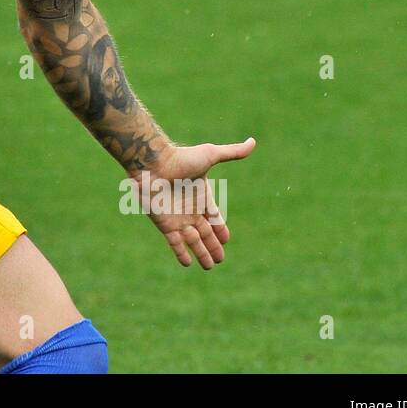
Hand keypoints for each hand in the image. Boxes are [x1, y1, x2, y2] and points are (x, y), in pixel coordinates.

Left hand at [127, 137, 255, 268]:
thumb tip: (254, 142)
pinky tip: (188, 263)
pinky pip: (174, 243)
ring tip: (209, 265)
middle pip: (205, 232)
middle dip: (213, 246)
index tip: (226, 239)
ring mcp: (177, 217)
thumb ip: (232, 152)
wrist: (153, 164)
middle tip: (220, 259)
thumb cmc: (181, 158)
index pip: (214, 217)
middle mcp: (190, 209)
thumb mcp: (210, 155)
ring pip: (193, 241)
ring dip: (201, 253)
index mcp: (202, 195)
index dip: (220, 229)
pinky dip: (181, 253)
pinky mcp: (165, 224)